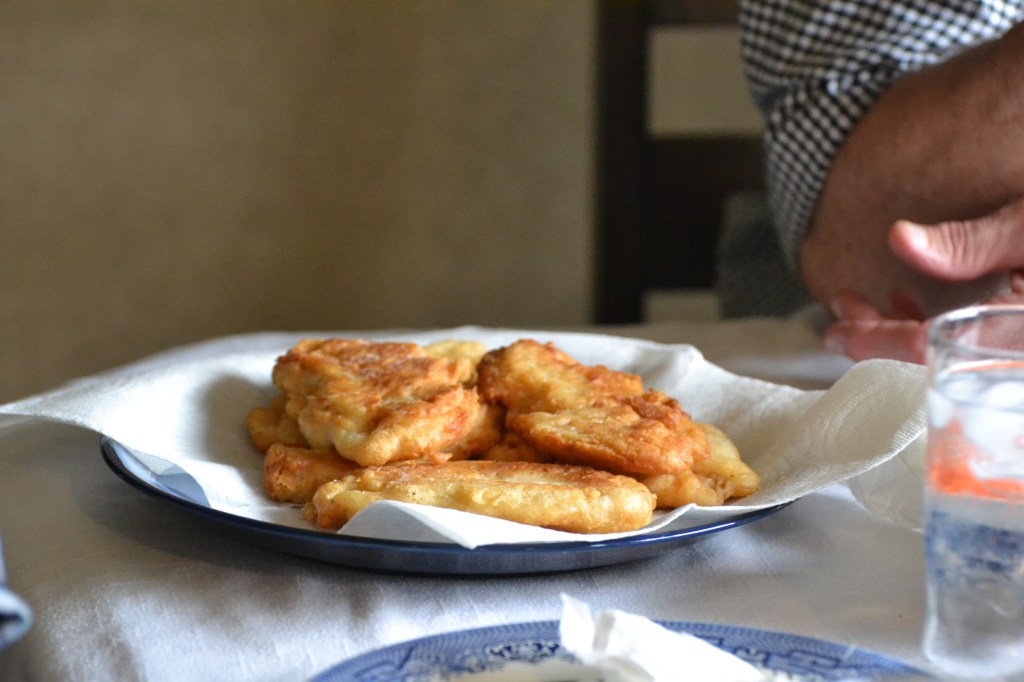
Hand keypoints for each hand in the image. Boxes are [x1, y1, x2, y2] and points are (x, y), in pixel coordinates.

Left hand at [824, 198, 1023, 362]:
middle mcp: (1012, 359)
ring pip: (944, 358)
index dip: (875, 342)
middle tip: (843, 308)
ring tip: (864, 305)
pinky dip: (932, 330)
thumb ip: (969, 244)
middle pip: (930, 361)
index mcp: (1014, 338)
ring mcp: (1011, 358)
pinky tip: (906, 306)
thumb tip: (900, 239)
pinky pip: (966, 349)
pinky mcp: (1011, 346)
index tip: (837, 333)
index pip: (929, 349)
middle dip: (879, 334)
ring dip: (901, 330)